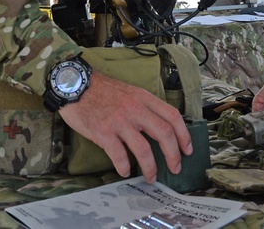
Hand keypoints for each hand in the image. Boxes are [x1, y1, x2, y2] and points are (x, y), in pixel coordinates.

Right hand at [59, 72, 191, 181]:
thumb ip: (143, 107)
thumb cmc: (101, 90)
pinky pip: (119, 155)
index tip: (187, 149)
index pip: (172, 116)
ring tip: (151, 177)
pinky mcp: (103, 132)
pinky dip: (125, 167)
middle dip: (174, 155)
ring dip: (151, 167)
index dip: (184, 135)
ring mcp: (119, 121)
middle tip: (175, 168)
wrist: (75, 85)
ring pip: (144, 149)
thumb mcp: (129, 92)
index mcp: (143, 98)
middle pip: (164, 133)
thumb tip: (159, 129)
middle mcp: (135, 109)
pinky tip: (125, 171)